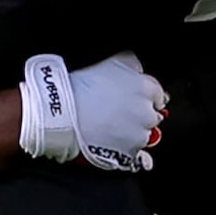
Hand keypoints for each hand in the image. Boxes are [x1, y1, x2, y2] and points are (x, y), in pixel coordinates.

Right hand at [19, 51, 167, 171]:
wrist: (57, 110)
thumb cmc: (79, 83)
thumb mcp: (111, 60)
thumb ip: (133, 66)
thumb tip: (139, 71)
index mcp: (145, 88)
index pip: (158, 95)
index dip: (143, 96)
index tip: (130, 98)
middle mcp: (146, 113)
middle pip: (151, 116)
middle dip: (138, 114)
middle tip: (115, 111)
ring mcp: (138, 135)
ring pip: (142, 135)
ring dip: (130, 131)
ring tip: (108, 125)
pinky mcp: (126, 153)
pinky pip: (132, 152)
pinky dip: (122, 146)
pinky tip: (106, 138)